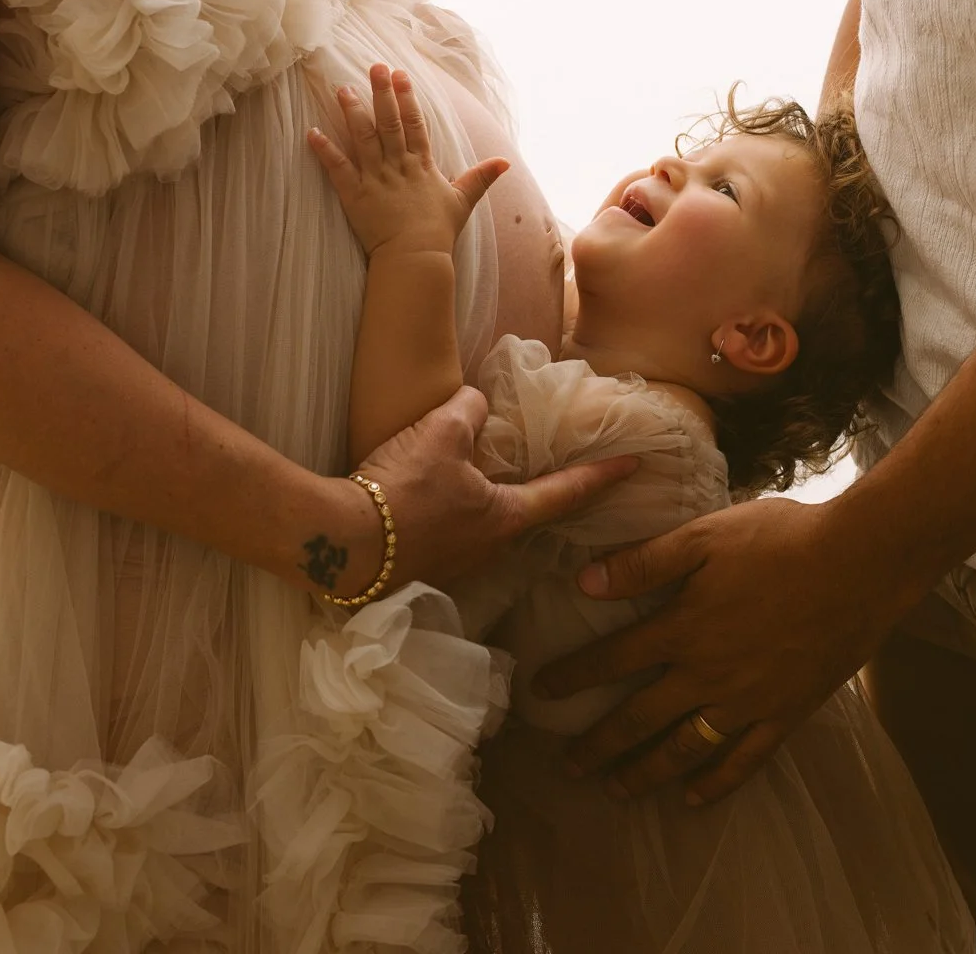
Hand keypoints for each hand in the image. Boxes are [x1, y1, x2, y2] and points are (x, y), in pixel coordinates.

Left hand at [309, 64, 508, 257]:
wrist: (417, 257)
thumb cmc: (439, 232)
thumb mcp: (463, 201)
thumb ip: (481, 177)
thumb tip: (505, 162)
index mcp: (421, 165)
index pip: (415, 123)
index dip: (407, 97)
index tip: (400, 74)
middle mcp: (398, 166)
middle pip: (389, 122)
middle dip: (381, 92)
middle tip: (374, 66)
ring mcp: (376, 178)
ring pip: (363, 138)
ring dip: (352, 112)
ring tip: (342, 89)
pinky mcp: (355, 195)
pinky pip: (338, 168)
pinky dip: (325, 150)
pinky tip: (312, 132)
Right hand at [331, 386, 639, 593]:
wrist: (341, 543)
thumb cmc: (402, 490)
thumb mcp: (440, 433)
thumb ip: (468, 412)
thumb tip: (475, 406)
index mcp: (506, 518)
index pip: (567, 493)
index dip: (602, 477)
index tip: (634, 468)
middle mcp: (490, 550)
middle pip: (525, 515)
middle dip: (540, 494)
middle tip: (552, 471)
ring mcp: (455, 567)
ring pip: (484, 526)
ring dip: (489, 504)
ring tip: (480, 480)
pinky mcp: (421, 570)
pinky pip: (449, 536)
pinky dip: (453, 515)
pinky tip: (433, 502)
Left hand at [532, 495, 912, 804]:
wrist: (859, 563)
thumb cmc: (779, 539)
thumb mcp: (704, 536)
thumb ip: (644, 562)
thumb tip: (583, 581)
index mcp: (683, 628)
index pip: (613, 659)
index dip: (574, 677)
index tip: (541, 694)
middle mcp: (707, 674)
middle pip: (641, 719)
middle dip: (599, 744)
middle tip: (567, 767)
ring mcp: (747, 701)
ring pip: (685, 749)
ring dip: (646, 772)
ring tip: (617, 790)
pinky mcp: (785, 714)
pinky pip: (743, 761)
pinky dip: (715, 783)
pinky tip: (692, 799)